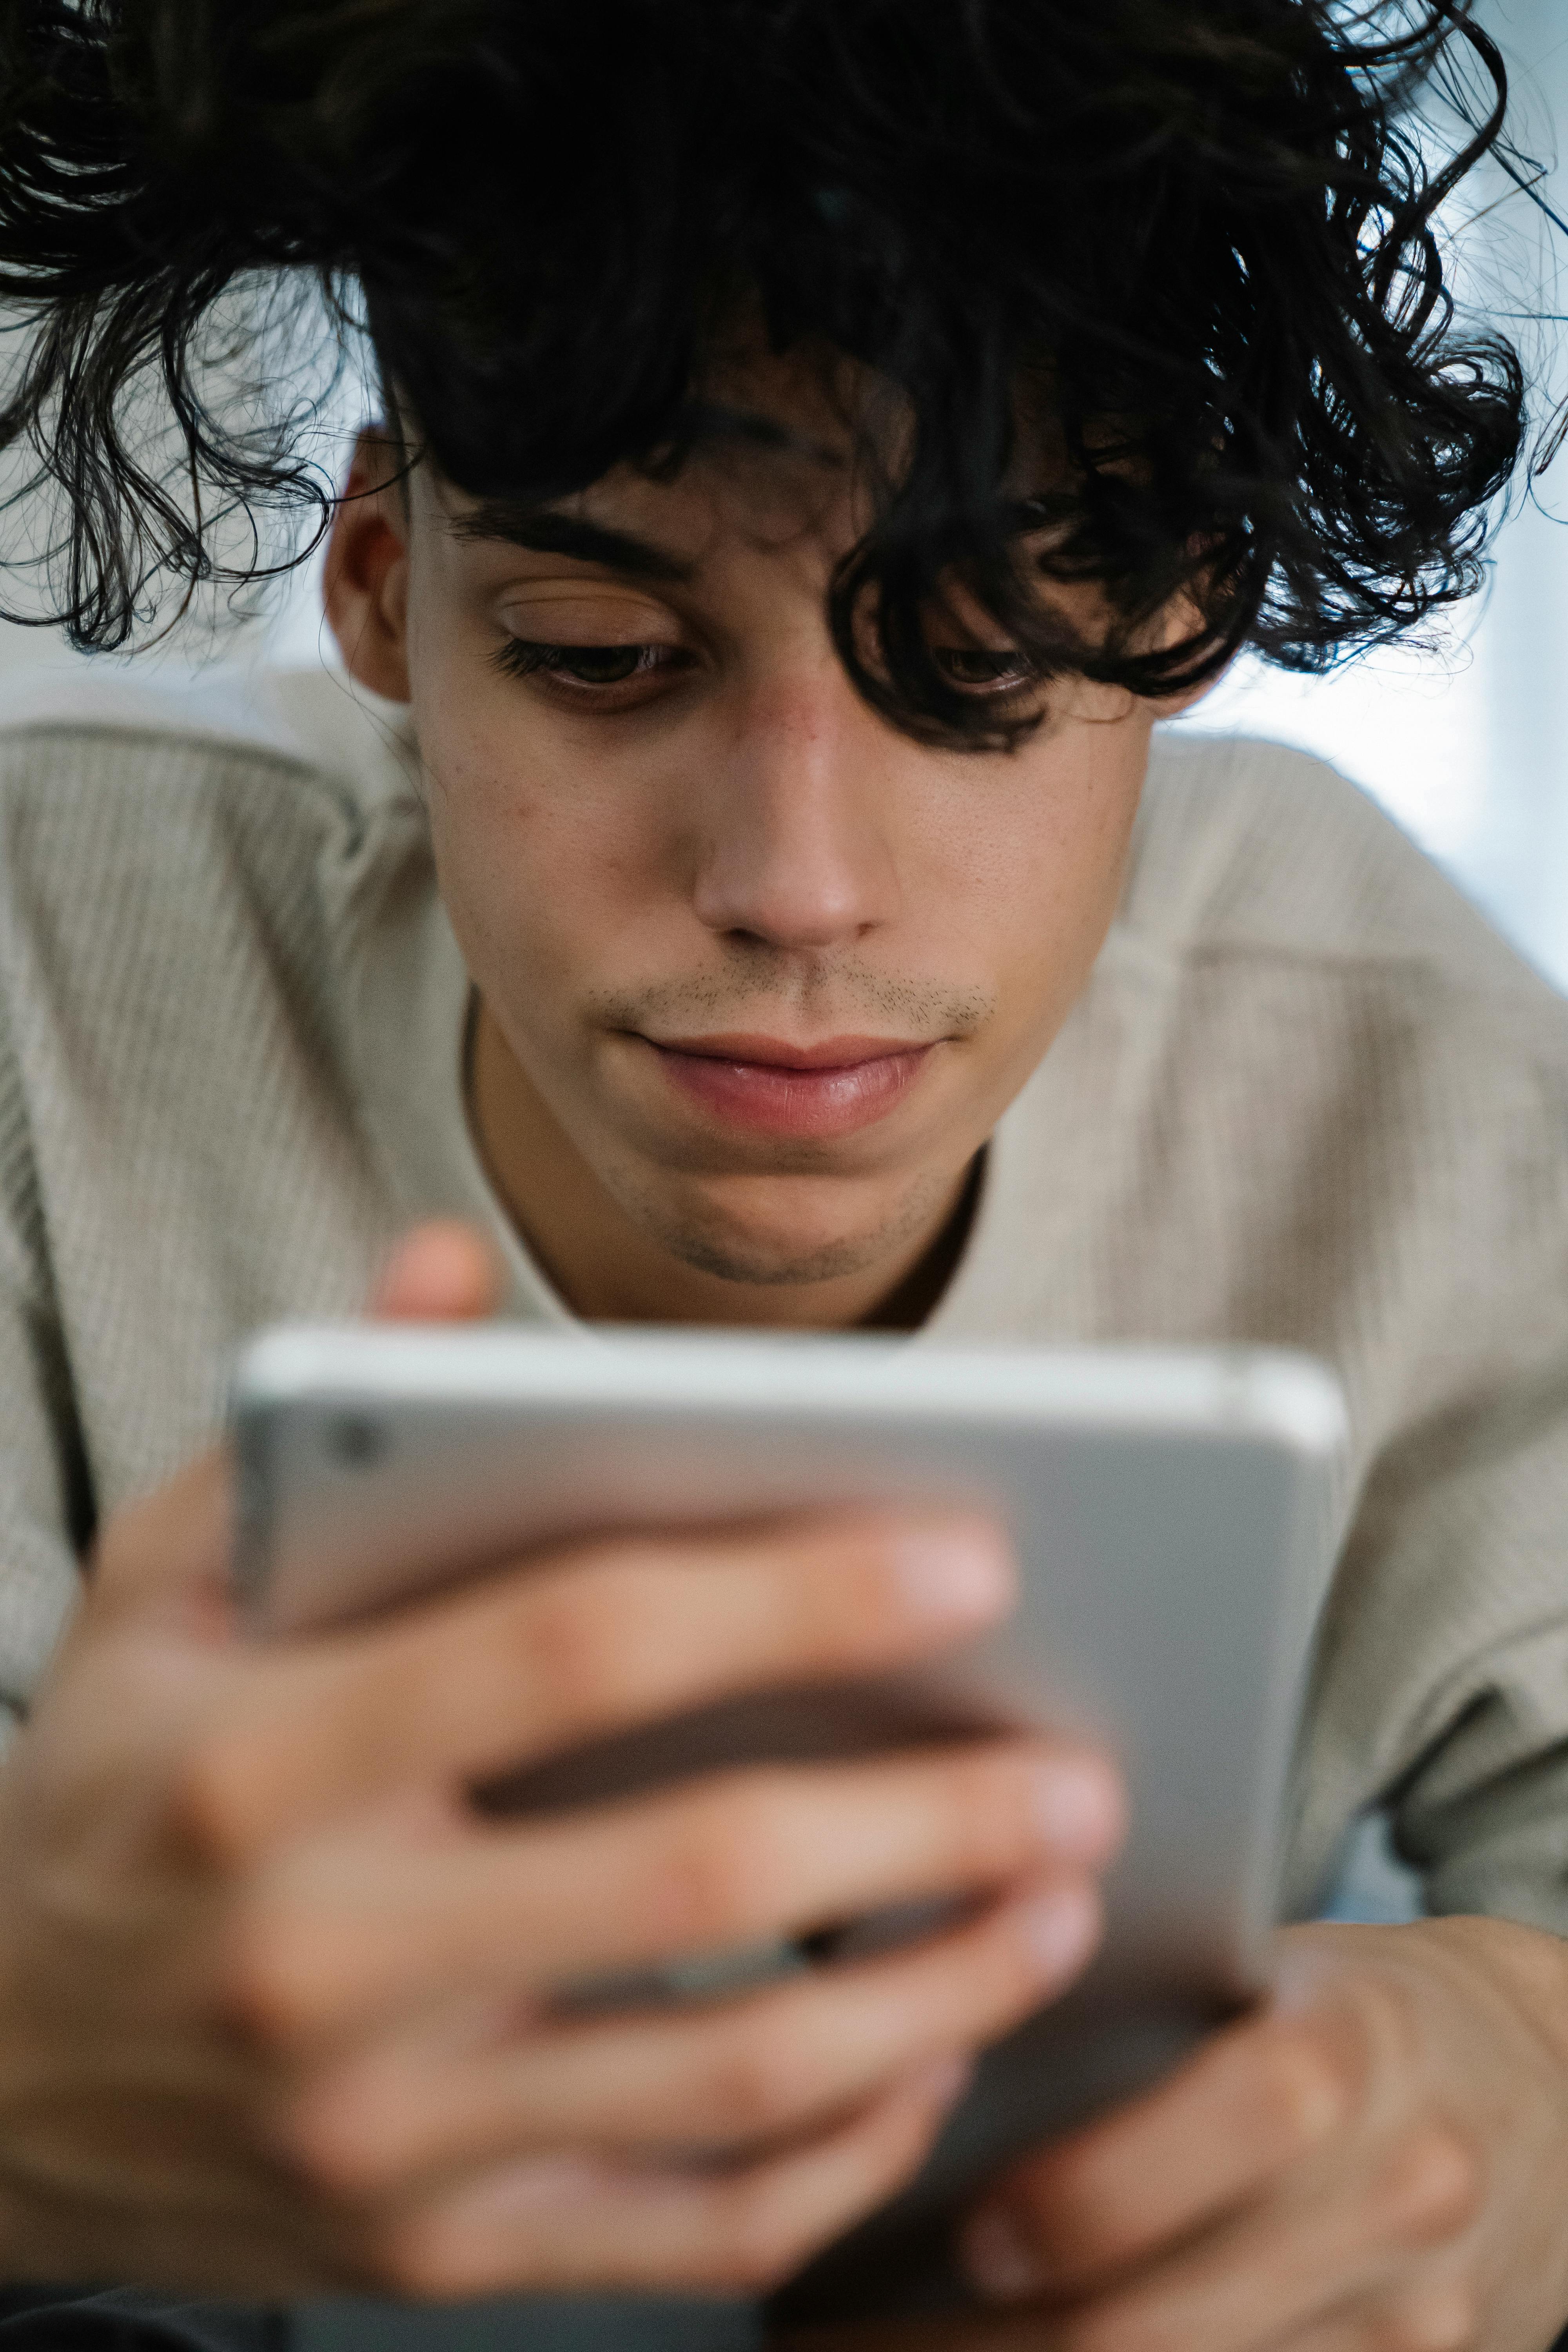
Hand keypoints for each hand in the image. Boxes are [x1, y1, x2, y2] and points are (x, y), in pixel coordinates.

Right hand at [0, 1224, 1123, 2301]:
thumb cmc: (121, 1779)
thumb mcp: (168, 1576)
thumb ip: (317, 1413)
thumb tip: (450, 1261)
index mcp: (267, 1754)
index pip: (577, 1645)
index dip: (791, 1591)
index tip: (972, 1555)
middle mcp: (323, 1955)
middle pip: (694, 1875)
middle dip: (924, 1819)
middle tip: (1081, 1767)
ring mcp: (379, 2130)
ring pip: (725, 2076)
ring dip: (931, 1991)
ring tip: (1064, 1906)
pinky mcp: (420, 2251)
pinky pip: (683, 2233)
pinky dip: (838, 2162)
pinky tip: (935, 2068)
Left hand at [785, 1915, 1567, 2350]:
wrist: (1544, 2078)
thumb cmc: (1350, 2000)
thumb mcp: (1269, 1962)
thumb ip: (1136, 2001)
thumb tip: (934, 2032)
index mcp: (1356, 2043)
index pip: (1241, 2119)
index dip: (1097, 2186)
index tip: (972, 2227)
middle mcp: (1402, 2188)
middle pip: (1183, 2310)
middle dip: (997, 2347)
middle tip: (848, 2344)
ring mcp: (1420, 2312)